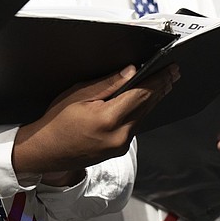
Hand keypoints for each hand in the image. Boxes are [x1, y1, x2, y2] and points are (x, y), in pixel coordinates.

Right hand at [12, 63, 177, 180]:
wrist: (46, 151)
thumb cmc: (57, 122)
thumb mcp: (79, 95)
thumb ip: (108, 84)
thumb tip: (131, 71)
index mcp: (109, 119)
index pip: (141, 94)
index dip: (158, 80)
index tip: (169, 69)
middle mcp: (119, 135)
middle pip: (147, 106)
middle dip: (161, 88)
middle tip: (173, 73)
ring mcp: (120, 145)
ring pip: (144, 117)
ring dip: (154, 100)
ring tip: (165, 84)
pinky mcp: (119, 150)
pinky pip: (136, 126)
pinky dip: (143, 111)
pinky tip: (146, 102)